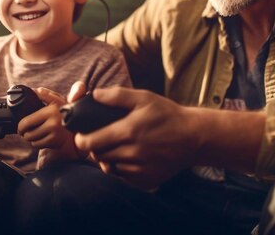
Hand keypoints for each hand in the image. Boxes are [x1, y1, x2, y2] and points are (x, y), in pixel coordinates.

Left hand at [17, 82, 86, 164]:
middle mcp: (54, 122)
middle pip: (28, 134)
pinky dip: (38, 143)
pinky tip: (44, 137)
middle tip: (27, 131)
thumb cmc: (64, 112)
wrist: (78, 125)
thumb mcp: (57, 100)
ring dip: (32, 138)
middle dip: (25, 133)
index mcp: (51, 110)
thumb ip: (45, 94)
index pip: (26, 122)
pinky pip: (39, 145)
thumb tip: (33, 91)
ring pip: (33, 141)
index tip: (21, 127)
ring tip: (37, 133)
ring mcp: (56, 134)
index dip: (20, 126)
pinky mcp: (57, 142)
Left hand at [74, 87, 200, 189]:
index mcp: (128, 131)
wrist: (193, 137)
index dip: (81, 139)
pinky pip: (123, 178)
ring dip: (107, 159)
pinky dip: (120, 169)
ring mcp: (139, 170)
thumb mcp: (144, 97)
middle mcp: (132, 153)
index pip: (91, 142)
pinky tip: (128, 157)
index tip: (81, 136)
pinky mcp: (146, 181)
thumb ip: (117, 95)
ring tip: (114, 147)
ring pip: (109, 168)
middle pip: (98, 156)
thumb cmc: (167, 114)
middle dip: (94, 148)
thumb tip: (94, 94)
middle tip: (99, 139)